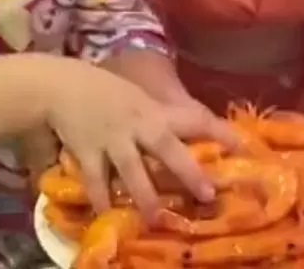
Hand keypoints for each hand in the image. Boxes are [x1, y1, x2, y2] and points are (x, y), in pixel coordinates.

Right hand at [44, 59, 237, 222]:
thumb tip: (181, 133)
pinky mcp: (87, 152)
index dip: (219, 132)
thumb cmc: (99, 87)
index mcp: (151, 110)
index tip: (242, 147)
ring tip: (156, 219)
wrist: (61, 85)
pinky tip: (106, 214)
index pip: (193, 118)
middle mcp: (136, 125)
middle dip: (188, 173)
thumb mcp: (134, 95)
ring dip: (145, 196)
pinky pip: (96, 179)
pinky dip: (100, 198)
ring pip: (133, 170)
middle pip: (167, 150)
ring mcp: (112, 140)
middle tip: (208, 195)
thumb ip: (154, 115)